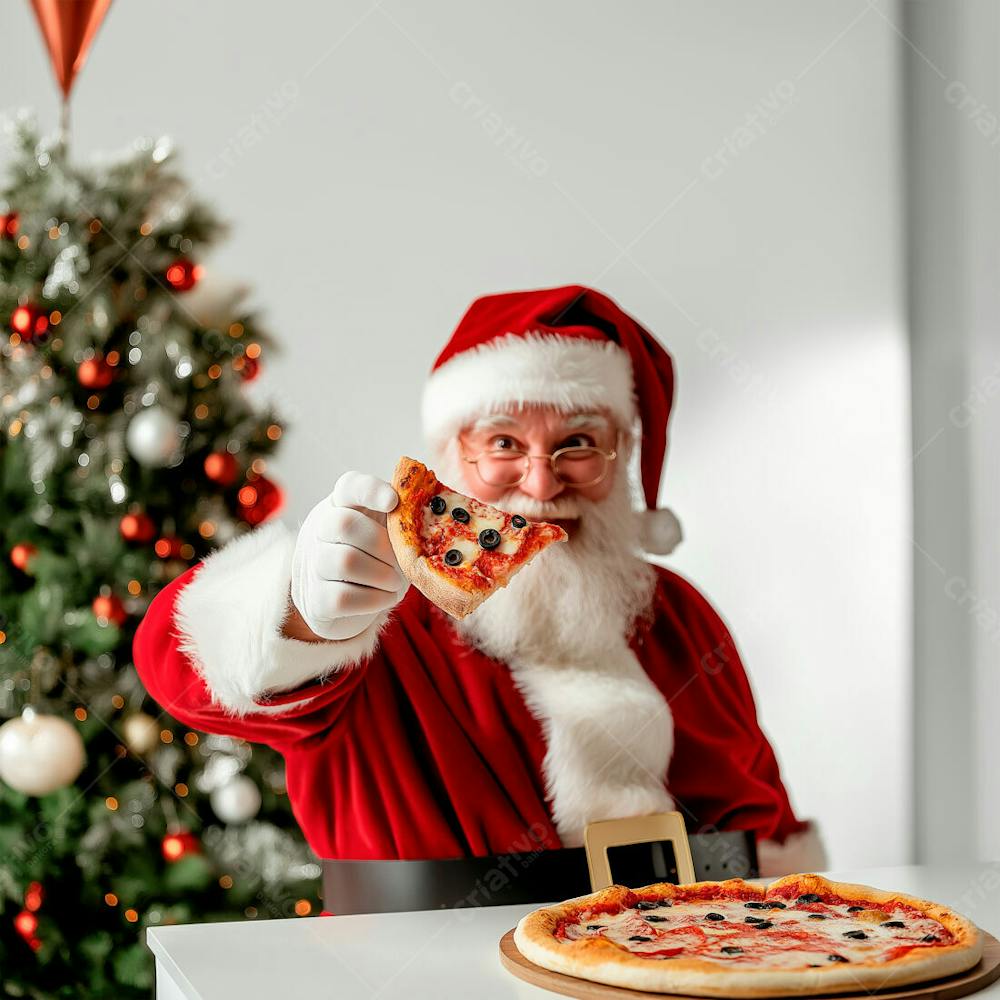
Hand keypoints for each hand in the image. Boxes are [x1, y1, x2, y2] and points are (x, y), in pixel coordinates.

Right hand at [287, 472, 407, 640]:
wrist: (345, 605)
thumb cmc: (375, 560)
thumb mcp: (388, 533)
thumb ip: (401, 519)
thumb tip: (432, 514)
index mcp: (342, 506)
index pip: (350, 486)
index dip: (371, 490)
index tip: (393, 502)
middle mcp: (319, 530)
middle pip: (345, 524)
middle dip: (382, 545)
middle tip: (400, 562)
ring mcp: (312, 564)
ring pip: (345, 561)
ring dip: (381, 575)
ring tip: (394, 582)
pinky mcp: (315, 600)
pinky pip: (343, 597)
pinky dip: (374, 600)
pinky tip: (384, 597)